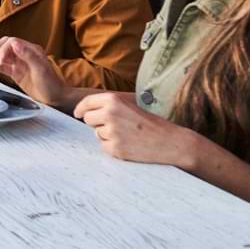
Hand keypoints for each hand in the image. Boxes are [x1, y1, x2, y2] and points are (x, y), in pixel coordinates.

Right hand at [0, 37, 67, 105]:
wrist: (55, 98)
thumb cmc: (51, 84)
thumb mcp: (41, 69)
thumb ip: (28, 55)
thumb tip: (15, 44)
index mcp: (31, 50)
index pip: (12, 42)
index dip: (3, 49)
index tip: (0, 59)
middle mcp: (24, 54)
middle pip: (5, 45)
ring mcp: (19, 62)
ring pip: (2, 54)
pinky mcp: (16, 71)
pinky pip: (2, 66)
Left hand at [73, 92, 204, 169]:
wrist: (171, 142)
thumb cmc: (152, 122)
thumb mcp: (131, 104)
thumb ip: (110, 104)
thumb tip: (87, 109)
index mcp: (113, 100)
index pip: (87, 103)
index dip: (80, 109)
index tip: (78, 113)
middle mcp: (110, 114)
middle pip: (88, 119)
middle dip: (96, 123)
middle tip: (114, 125)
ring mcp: (112, 132)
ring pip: (97, 134)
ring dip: (107, 135)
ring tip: (127, 135)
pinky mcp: (116, 148)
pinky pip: (104, 147)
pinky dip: (113, 147)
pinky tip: (129, 145)